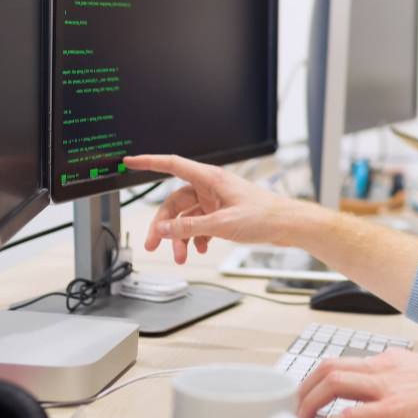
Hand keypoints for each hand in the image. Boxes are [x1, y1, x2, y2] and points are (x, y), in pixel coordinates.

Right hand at [125, 154, 316, 263]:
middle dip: (164, 225)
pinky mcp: (224, 213)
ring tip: (182, 256)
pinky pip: (201, 224)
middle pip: (175, 202)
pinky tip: (201, 249)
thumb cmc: (264, 216)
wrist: (288, 225)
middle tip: (153, 245)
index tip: (130, 161)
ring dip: (181, 237)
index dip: (149, 162)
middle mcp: (212, 187)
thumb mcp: (221, 224)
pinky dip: (197, 237)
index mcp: (211, 179)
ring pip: (188, 217)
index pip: (173, 165)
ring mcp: (218, 201)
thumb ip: (189, 227)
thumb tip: (162, 230)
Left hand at [297, 350, 417, 417]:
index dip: (316, 379)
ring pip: (333, 382)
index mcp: (388, 361)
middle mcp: (383, 369)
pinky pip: (351, 413)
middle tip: (298, 408)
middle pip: (329, 367)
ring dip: (310, 401)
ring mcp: (386, 388)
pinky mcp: (392, 410)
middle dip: (305, 388)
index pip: (341, 362)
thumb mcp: (416, 372)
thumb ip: (391, 376)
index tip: (308, 394)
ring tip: (305, 417)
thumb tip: (369, 390)